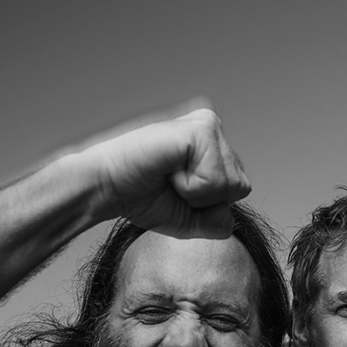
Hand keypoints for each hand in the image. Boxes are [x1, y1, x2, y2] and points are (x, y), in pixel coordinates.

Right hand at [73, 108, 251, 238]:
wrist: (105, 188)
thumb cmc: (142, 198)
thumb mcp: (190, 219)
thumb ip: (219, 221)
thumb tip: (230, 213)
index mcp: (213, 143)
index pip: (239, 190)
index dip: (207, 205)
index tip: (174, 189)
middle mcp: (212, 127)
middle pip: (241, 188)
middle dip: (205, 201)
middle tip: (170, 183)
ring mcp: (208, 125)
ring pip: (232, 185)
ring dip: (196, 194)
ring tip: (168, 174)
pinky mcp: (201, 130)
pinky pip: (216, 182)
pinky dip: (191, 189)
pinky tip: (167, 170)